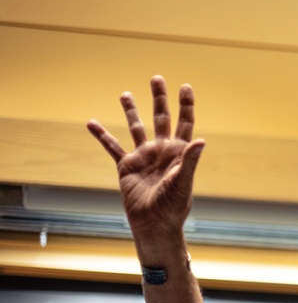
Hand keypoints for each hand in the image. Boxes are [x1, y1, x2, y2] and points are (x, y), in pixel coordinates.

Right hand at [87, 76, 204, 241]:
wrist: (154, 224)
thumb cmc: (173, 206)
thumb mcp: (183, 182)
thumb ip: (190, 160)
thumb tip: (201, 140)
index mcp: (179, 152)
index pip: (184, 123)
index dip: (185, 105)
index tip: (185, 87)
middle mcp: (161, 150)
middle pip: (160, 119)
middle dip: (159, 99)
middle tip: (156, 79)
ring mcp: (144, 157)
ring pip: (136, 128)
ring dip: (131, 111)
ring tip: (125, 94)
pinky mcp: (126, 166)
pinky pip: (113, 147)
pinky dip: (102, 135)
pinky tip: (92, 122)